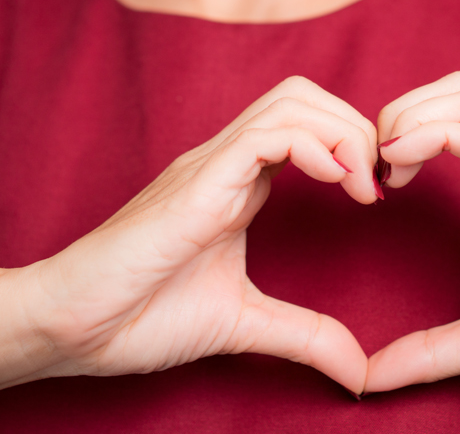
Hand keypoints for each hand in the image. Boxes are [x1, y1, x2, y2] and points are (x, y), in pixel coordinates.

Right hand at [12, 77, 377, 393]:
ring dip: (344, 133)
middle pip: (305, 98)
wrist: (72, 327)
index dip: (352, 146)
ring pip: (292, 102)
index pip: (307, 126)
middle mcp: (228, 162)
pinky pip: (266, 135)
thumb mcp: (245, 322)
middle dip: (356, 127)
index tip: (377, 194)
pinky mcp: (199, 181)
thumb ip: (305, 335)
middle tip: (378, 183)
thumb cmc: (142, 316)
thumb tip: (358, 370)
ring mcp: (212, 165)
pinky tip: (336, 182)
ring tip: (362, 186)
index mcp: (241, 183)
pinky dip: (316, 146)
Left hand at [366, 72, 459, 391]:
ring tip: (386, 166)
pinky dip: (429, 135)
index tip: (375, 190)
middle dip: (400, 111)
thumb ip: (432, 349)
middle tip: (376, 169)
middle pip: (453, 91)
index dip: (401, 138)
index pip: (448, 122)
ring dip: (410, 116)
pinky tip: (399, 166)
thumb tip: (372, 377)